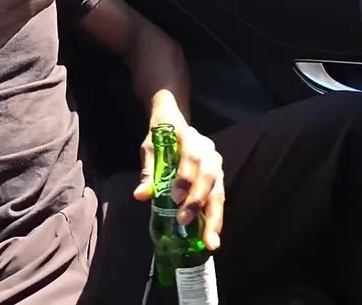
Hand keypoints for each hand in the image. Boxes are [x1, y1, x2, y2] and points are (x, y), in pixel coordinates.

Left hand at [134, 124, 224, 250]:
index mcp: (190, 138)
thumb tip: (141, 195)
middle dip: (197, 201)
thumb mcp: (150, 148)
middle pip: (208, 176)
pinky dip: (216, 218)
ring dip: (214, 217)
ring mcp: (216, 164)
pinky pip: (219, 198)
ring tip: (210, 241)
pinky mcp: (219, 178)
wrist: (175, 120)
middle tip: (184, 221)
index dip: (185, 178)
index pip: (192, 157)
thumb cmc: (161, 136)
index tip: (174, 198)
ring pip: (218, 190)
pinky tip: (212, 236)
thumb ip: (149, 170)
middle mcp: (208, 150)